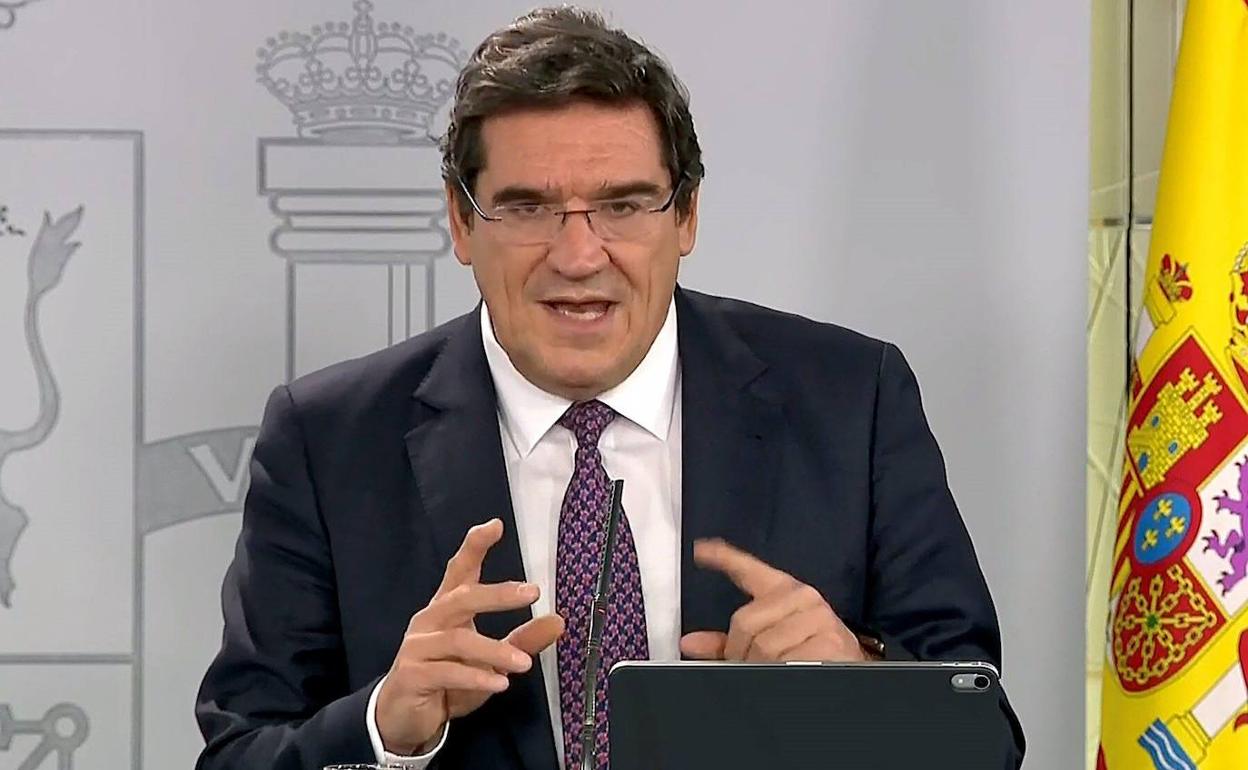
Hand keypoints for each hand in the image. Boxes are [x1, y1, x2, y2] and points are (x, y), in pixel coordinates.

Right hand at [376, 518, 564, 754]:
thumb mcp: (492, 662)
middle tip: (532, 592)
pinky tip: (499, 684)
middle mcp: (430, 621)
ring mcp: (417, 646)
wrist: (404, 718)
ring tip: (524, 663)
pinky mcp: (412, 675)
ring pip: (458, 640)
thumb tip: (558, 621)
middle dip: (497, 593)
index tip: (495, 525)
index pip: (459, 570)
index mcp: (447, 609)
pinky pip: (447, 672)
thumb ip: (522, 641)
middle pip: (462, 597)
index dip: (475, 546)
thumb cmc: (449, 681)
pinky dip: (476, 677)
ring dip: (494, 650)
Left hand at [679, 538, 863, 662]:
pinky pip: (784, 663)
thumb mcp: (773, 640)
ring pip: (762, 648)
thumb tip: (690, 644)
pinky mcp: (827, 642)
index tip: (701, 549)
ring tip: (781, 669)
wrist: (857, 667)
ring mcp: (817, 618)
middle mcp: (802, 596)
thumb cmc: (811, 650)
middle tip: (754, 664)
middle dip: (741, 652)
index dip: (723, 558)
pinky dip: (782, 673)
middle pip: (744, 623)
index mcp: (786, 590)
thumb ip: (729, 642)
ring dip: (761, 667)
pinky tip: (795, 671)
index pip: (749, 570)